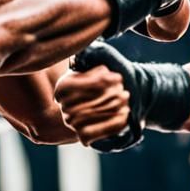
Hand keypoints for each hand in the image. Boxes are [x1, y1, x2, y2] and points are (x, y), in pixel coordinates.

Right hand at [55, 42, 189, 151]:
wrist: (125, 95)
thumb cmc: (114, 72)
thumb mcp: (103, 56)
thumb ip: (92, 53)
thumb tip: (83, 57)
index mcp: (63, 86)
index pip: (73, 86)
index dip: (96, 82)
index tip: (117, 77)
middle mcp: (63, 106)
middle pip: (82, 102)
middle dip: (108, 94)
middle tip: (124, 90)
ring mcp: (72, 123)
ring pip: (90, 117)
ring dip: (113, 107)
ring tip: (126, 98)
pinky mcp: (84, 137)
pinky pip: (96, 132)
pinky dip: (114, 122)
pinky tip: (126, 113)